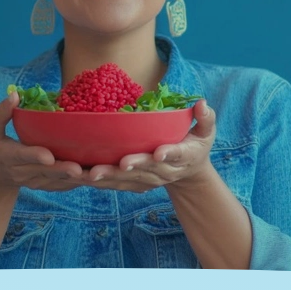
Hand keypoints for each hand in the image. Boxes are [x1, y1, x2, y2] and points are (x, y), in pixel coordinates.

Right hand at [0, 91, 86, 191]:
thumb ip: (1, 113)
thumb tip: (15, 95)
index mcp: (8, 156)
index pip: (22, 156)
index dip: (35, 156)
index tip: (48, 156)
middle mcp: (22, 172)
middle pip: (44, 171)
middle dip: (61, 170)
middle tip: (78, 169)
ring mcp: (34, 181)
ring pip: (56, 182)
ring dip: (74, 180)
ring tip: (93, 175)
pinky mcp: (43, 186)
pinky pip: (61, 187)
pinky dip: (76, 184)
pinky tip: (92, 178)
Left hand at [85, 99, 217, 192]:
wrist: (189, 172)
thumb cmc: (195, 144)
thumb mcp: (206, 132)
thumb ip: (206, 118)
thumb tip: (202, 103)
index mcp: (183, 156)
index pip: (176, 155)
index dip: (168, 154)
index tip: (159, 153)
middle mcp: (165, 172)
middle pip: (148, 169)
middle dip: (134, 166)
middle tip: (121, 163)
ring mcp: (150, 180)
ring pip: (129, 180)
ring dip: (111, 178)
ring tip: (92, 174)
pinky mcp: (136, 184)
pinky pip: (117, 185)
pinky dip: (101, 183)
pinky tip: (84, 178)